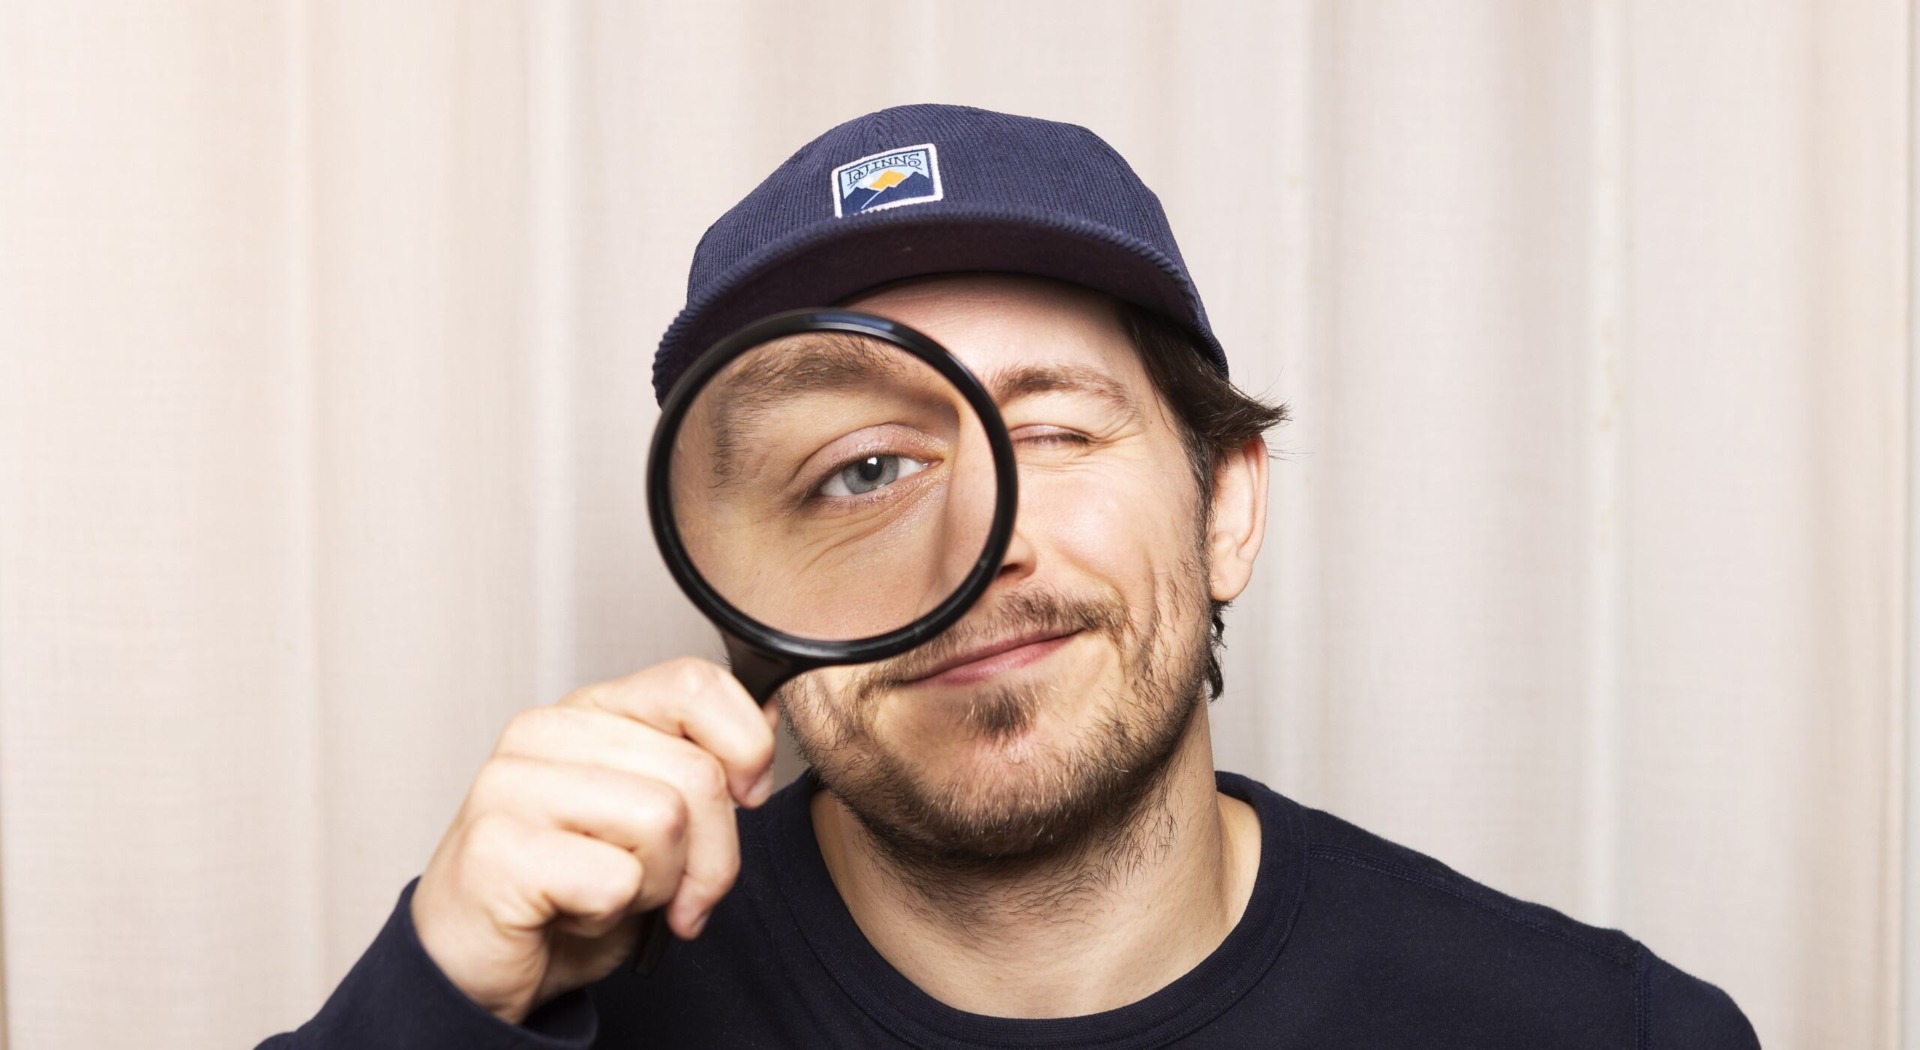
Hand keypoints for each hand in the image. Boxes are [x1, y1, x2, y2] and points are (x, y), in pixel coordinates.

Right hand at [410, 658, 778, 1024]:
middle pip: (696, 773)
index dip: (747, 745)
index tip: (746, 796)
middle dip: (712, 854)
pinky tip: (570, 912)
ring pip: (663, 821)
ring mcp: (511, 783)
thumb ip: (703, 761)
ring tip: (610, 893)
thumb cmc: (569, 889)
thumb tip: (767, 714)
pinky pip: (615, 880)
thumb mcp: (657, 818)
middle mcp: (545, 730)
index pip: (695, 683)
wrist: (479, 963)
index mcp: (591, 709)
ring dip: (659, 884)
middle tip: (673, 890)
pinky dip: (611, 915)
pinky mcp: (495, 847)